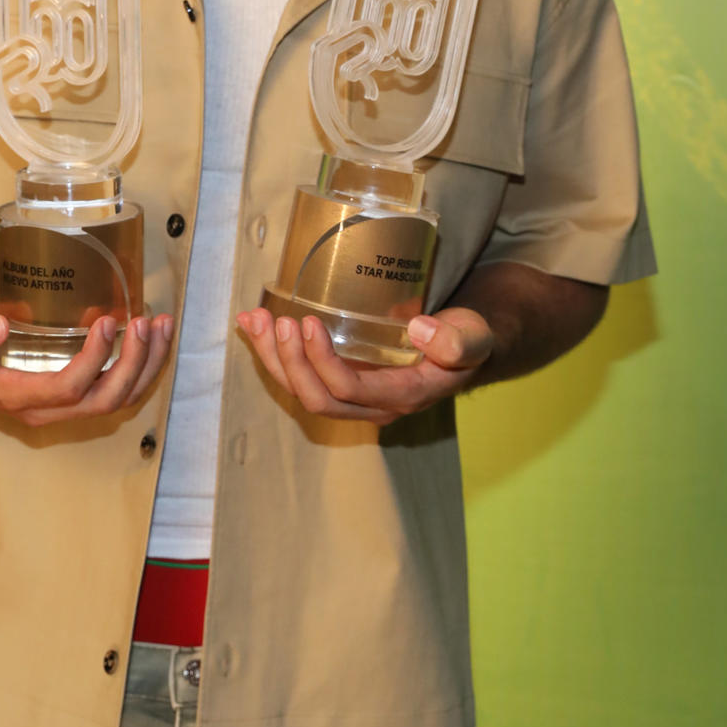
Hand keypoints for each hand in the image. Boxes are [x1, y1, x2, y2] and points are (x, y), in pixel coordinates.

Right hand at [0, 308, 172, 428]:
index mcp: (16, 397)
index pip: (66, 390)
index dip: (93, 361)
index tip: (106, 322)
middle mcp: (45, 409)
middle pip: (103, 400)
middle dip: (132, 364)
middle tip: (144, 322)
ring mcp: (63, 406)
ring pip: (118, 399)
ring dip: (146, 365)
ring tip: (161, 325)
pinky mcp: (76, 394)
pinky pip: (118, 390)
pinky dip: (142, 366)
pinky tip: (154, 336)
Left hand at [236, 307, 494, 424]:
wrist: (461, 344)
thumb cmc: (466, 338)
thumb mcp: (472, 337)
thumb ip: (457, 340)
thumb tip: (420, 330)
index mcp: (401, 396)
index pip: (350, 390)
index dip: (323, 361)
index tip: (309, 322)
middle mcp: (371, 405)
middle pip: (317, 398)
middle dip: (290, 362)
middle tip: (279, 321)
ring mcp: (352, 397)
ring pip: (301, 390)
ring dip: (272, 358)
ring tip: (254, 321)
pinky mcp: (338, 381)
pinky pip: (298, 376)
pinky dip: (272, 352)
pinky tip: (254, 326)